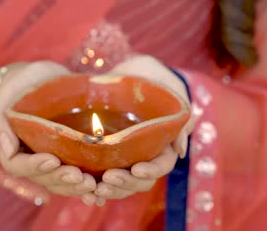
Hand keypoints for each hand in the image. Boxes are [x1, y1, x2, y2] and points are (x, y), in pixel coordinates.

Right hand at [0, 61, 96, 198]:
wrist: (43, 81)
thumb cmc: (21, 87)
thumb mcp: (7, 97)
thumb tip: (7, 150)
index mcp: (13, 151)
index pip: (18, 165)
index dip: (35, 166)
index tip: (53, 159)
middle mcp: (32, 162)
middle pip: (44, 178)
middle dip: (62, 179)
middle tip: (80, 176)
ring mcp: (52, 164)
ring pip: (61, 183)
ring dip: (76, 187)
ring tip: (92, 184)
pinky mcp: (70, 160)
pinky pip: (76, 179)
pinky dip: (87, 188)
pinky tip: (100, 192)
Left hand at [91, 55, 195, 200]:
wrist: (126, 71)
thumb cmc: (150, 77)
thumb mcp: (167, 88)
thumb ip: (178, 115)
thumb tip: (181, 151)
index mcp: (164, 143)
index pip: (162, 164)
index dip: (151, 170)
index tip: (136, 169)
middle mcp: (146, 154)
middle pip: (141, 180)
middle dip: (126, 183)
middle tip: (107, 179)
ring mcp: (126, 157)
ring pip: (123, 183)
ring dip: (111, 190)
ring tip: (94, 189)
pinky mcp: (107, 155)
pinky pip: (102, 177)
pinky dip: (95, 188)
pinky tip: (85, 194)